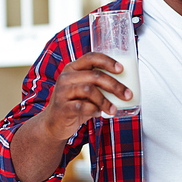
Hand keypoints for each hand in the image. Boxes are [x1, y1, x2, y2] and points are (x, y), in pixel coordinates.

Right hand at [10, 52, 133, 181]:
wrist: (54, 124)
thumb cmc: (75, 104)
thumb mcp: (86, 91)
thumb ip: (100, 86)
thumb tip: (127, 86)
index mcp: (73, 68)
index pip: (91, 57)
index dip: (108, 61)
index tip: (122, 69)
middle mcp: (67, 77)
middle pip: (95, 75)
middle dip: (115, 85)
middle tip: (127, 94)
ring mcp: (63, 92)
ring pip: (89, 90)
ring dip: (105, 100)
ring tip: (114, 109)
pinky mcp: (62, 107)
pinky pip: (82, 106)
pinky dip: (94, 110)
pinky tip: (99, 114)